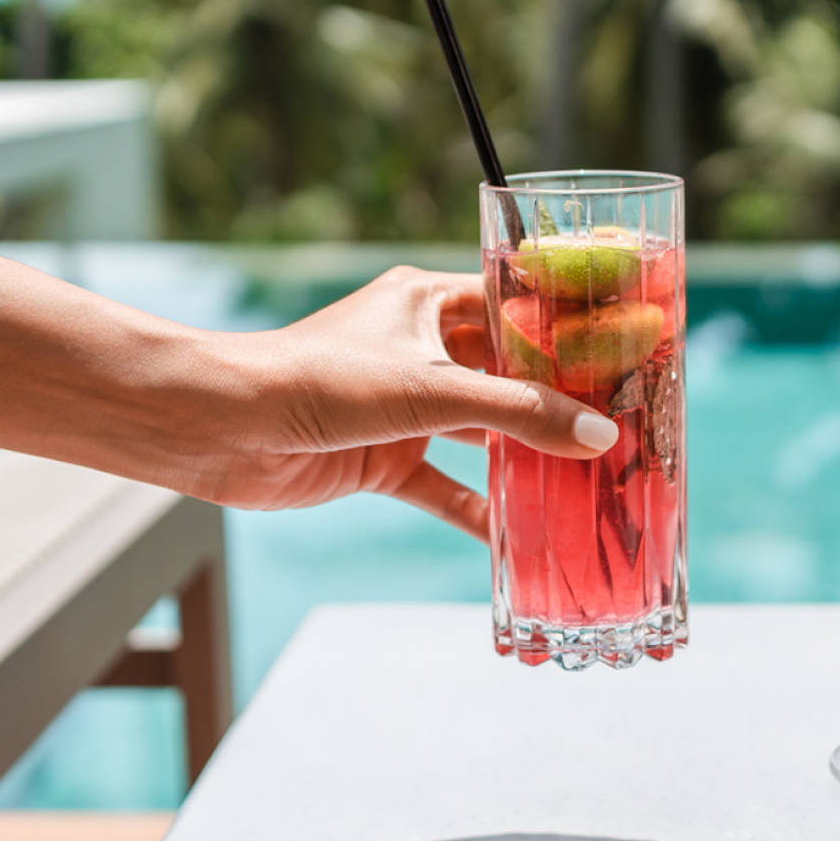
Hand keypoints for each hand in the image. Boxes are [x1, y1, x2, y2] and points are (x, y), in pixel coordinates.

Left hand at [194, 267, 617, 536]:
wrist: (222, 427)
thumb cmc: (316, 380)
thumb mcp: (430, 392)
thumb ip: (518, 415)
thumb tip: (596, 437)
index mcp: (428, 301)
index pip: (514, 307)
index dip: (564, 331)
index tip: (617, 354)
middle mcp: (418, 348)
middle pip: (504, 375)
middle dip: (554, 403)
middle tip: (614, 426)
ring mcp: (401, 406)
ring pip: (479, 432)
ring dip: (522, 457)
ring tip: (581, 481)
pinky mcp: (381, 456)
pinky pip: (443, 485)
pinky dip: (475, 510)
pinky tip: (516, 539)